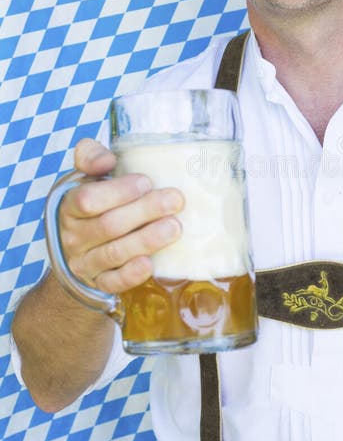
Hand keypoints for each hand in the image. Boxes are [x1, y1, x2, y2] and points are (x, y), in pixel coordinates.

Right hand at [58, 138, 183, 293]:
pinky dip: (131, 275)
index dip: (119, 191)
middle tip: (175, 200)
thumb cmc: (96, 204)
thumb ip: (91, 157)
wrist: (82, 250)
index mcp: (69, 206)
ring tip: (175, 227)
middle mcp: (73, 236)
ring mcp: (85, 262)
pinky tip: (149, 264)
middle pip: (109, 225)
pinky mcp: (99, 283)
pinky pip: (113, 283)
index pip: (88, 200)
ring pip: (114, 253)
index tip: (147, 181)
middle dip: (145, 211)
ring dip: (146, 240)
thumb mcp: (89, 177)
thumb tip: (106, 160)